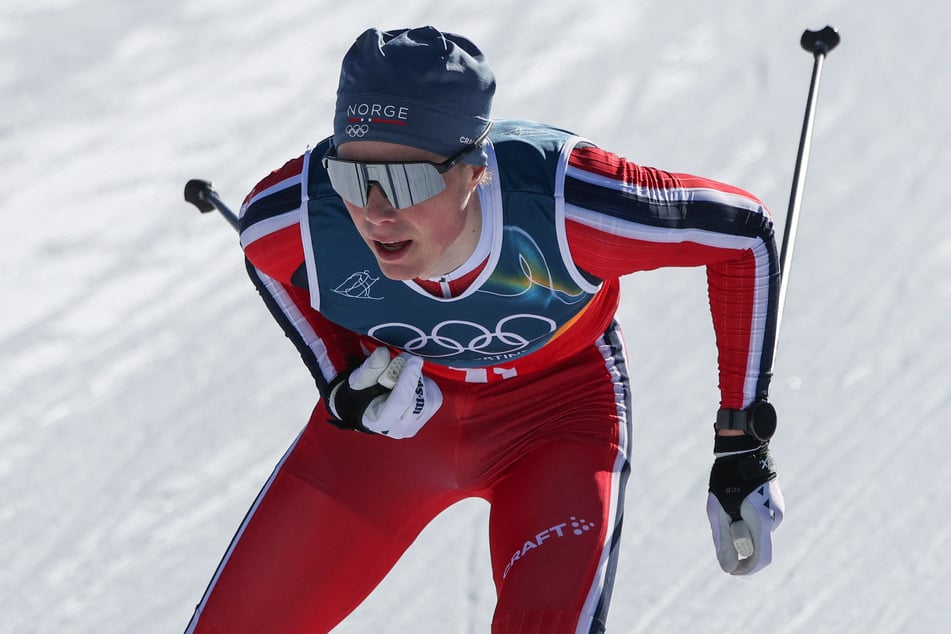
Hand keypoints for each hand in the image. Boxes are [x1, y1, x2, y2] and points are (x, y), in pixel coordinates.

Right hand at [327, 348, 441, 438]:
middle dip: (413, 376)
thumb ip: (370, 368)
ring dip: (420, 381)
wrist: (367, 409)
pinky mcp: (426, 418)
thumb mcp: (358, 380)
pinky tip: (412, 383)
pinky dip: (426, 386)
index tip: (414, 360)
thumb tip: (383, 353)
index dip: (408, 380)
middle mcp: (400, 428)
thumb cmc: (361, 395)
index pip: (399, 402)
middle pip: (417, 400)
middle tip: (404, 359)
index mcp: (380, 421)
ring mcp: (414, 425)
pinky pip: (435, 398)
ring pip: (429, 399)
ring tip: (404, 375)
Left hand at [706, 436, 784, 574]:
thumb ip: (722, 540)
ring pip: (759, 533)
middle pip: (758, 546)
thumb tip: (727, 568)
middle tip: (724, 519)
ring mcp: (778, 511)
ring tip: (730, 504)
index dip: (746, 570)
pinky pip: (762, 522)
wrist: (744, 449)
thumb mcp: (717, 510)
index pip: (761, 559)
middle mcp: (775, 518)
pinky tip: (738, 500)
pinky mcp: (776, 504)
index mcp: (762, 520)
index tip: (731, 570)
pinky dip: (749, 520)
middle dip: (739, 542)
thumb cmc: (727, 479)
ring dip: (743, 529)